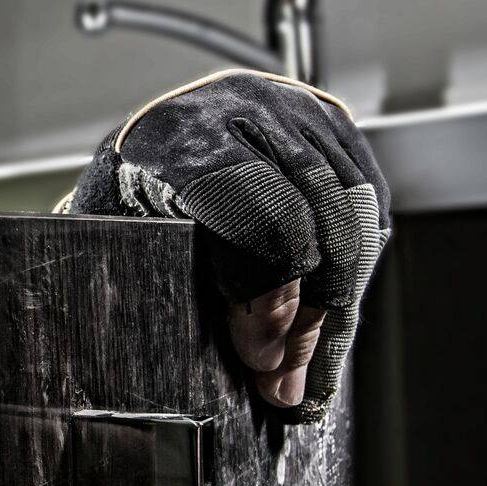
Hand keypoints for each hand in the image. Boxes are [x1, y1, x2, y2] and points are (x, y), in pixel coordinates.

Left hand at [62, 70, 390, 421]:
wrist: (136, 142)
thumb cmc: (120, 206)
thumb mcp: (118, 247)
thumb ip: (176, 295)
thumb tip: (268, 367)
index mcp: (174, 137)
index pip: (255, 211)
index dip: (268, 294)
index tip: (261, 357)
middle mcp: (240, 107)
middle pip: (316, 214)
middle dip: (310, 312)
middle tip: (287, 378)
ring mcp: (290, 107)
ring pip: (354, 212)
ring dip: (339, 300)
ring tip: (308, 362)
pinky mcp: (328, 120)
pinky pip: (368, 203)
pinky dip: (355, 268)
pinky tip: (327, 315)